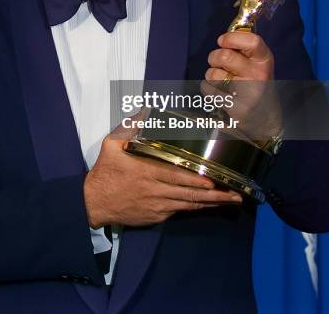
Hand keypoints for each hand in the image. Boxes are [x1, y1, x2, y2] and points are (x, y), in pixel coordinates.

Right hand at [84, 121, 241, 227]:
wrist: (93, 203)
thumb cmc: (105, 172)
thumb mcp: (111, 145)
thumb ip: (129, 127)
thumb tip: (145, 110)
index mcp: (146, 172)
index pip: (176, 177)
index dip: (196, 180)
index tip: (214, 180)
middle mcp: (155, 191)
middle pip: (189, 194)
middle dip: (214, 194)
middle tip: (235, 193)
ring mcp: (157, 206)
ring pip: (188, 205)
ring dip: (211, 203)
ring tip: (230, 200)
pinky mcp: (156, 216)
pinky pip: (180, 211)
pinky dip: (196, 208)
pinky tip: (209, 205)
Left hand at [202, 31, 280, 139]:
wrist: (265, 117)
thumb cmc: (255, 83)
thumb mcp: (256, 63)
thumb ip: (242, 49)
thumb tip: (223, 37)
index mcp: (264, 60)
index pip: (252, 41)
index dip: (231, 38)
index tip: (222, 41)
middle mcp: (259, 75)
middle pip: (224, 56)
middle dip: (214, 57)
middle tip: (217, 62)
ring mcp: (249, 92)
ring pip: (213, 74)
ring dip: (211, 75)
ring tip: (222, 81)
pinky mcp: (237, 108)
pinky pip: (208, 90)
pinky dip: (209, 90)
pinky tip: (220, 94)